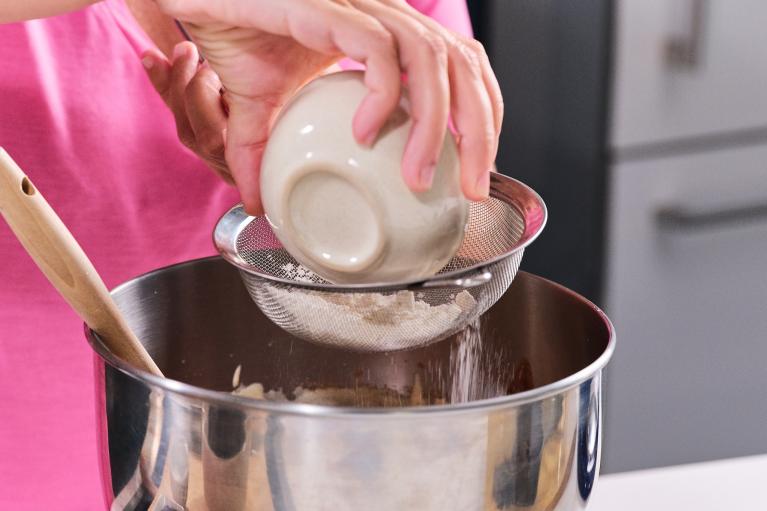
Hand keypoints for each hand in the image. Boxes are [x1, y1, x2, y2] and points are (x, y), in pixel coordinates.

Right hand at [154, 0, 502, 213]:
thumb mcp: (259, 109)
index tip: (478, 165)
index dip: (483, 112)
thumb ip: (267, 153)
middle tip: (472, 188)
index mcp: (387, 33)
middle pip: (464, 64)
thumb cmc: (236, 35)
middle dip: (480, 131)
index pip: (463, 64)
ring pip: (432, 59)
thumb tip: (261, 204)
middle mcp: (384, 15)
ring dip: (436, 126)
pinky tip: (364, 133)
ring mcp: (361, 9)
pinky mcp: (330, 9)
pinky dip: (382, 96)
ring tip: (418, 177)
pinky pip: (378, 50)